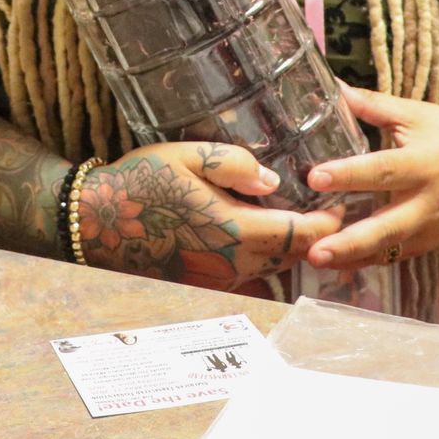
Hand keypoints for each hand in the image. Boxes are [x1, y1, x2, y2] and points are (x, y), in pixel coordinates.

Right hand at [78, 142, 342, 290]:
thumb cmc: (138, 183)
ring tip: (303, 218)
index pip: (301, 234)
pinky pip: (250, 273)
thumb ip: (234, 164)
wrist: (96, 223)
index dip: (329, 220)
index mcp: (233, 231)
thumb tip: (273, 181)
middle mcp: (232, 263)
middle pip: (293, 255)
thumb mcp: (185, 156)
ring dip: (292, 246)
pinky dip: (267, 257)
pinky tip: (263, 236)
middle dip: (317, 234)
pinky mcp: (205, 282)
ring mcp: (219, 278)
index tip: (342, 201)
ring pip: (273, 266)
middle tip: (332, 208)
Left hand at [302, 85, 438, 269]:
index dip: (349, 174)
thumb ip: (373, 105)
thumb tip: (334, 87)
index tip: (315, 177)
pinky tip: (335, 265)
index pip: (382, 170)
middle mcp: (426, 202)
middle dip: (350, 242)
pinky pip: (394, 257)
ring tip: (316, 260)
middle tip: (313, 250)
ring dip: (352, 258)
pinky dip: (366, 262)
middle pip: (387, 227)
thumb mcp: (415, 114)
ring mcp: (429, 229)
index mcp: (423, 164)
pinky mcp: (428, 243)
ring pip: (389, 250)